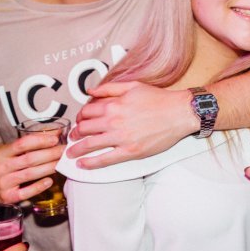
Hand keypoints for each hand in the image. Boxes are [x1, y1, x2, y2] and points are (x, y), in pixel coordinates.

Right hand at [0, 133, 64, 204]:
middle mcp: (1, 168)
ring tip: (61, 163)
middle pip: (30, 159)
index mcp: (1, 154)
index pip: (22, 144)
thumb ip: (29, 144)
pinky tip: (50, 180)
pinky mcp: (8, 197)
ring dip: (49, 168)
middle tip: (64, 151)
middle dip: (50, 154)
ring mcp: (4, 183)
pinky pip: (26, 192)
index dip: (40, 141)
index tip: (55, 138)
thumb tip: (55, 133)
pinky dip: (39, 186)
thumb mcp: (7, 152)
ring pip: (30, 174)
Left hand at [68, 82, 198, 168]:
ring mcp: (121, 137)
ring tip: (70, 153)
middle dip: (75, 133)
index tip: (79, 122)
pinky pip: (105, 159)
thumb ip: (109, 88)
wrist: (179, 113)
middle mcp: (113, 120)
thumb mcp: (133, 86)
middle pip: (85, 128)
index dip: (80, 117)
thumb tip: (90, 91)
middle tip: (72, 138)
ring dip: (76, 149)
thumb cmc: (158, 99)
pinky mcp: (130, 151)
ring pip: (90, 144)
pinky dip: (91, 163)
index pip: (87, 112)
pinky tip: (82, 164)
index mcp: (113, 104)